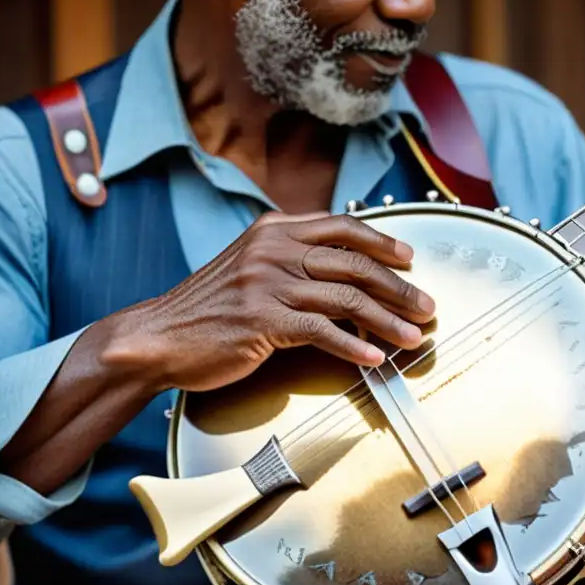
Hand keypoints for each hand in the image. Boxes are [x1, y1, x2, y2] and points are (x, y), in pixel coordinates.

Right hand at [105, 212, 435, 391]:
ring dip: (388, 320)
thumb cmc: (208, 309)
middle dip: (399, 287)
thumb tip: (344, 273)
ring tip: (413, 336)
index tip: (409, 258)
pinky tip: (375, 357)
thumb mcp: (249, 267)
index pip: (341, 227)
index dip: (382, 242)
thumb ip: (291, 260)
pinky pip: (323, 332)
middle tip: (426, 305)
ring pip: (347, 299)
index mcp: (273, 230)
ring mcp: (267, 284)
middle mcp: (273, 250)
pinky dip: (355, 346)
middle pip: (354, 263)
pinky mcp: (262, 321)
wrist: (158, 337)